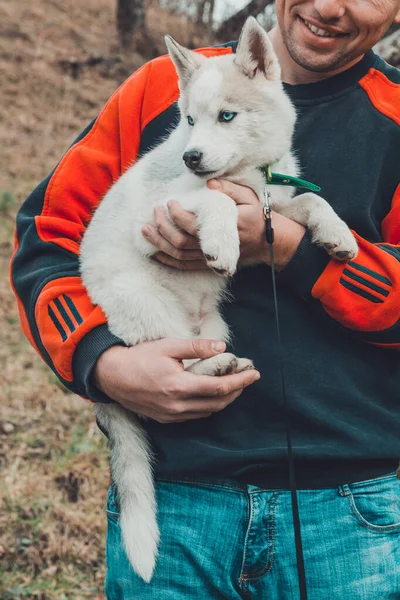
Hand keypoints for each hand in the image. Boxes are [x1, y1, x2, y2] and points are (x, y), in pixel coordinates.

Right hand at [94, 339, 259, 422]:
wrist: (110, 375)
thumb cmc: (138, 357)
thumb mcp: (167, 346)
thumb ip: (196, 347)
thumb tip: (222, 348)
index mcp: (178, 386)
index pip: (219, 388)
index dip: (240, 381)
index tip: (254, 373)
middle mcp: (176, 406)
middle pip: (218, 403)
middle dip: (237, 390)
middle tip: (249, 377)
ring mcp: (170, 416)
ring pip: (208, 411)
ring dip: (225, 399)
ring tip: (235, 384)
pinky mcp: (165, 419)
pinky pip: (195, 415)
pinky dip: (209, 405)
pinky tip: (213, 394)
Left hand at [142, 179, 305, 269]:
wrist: (266, 242)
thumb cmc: (256, 216)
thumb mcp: (249, 198)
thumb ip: (229, 189)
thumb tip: (209, 183)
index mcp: (222, 229)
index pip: (193, 226)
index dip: (177, 215)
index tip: (170, 202)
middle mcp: (213, 247)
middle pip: (180, 242)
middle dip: (163, 227)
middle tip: (154, 211)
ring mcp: (208, 258)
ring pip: (177, 254)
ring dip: (159, 243)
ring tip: (145, 230)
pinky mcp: (206, 264)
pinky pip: (182, 265)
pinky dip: (166, 259)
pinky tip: (154, 251)